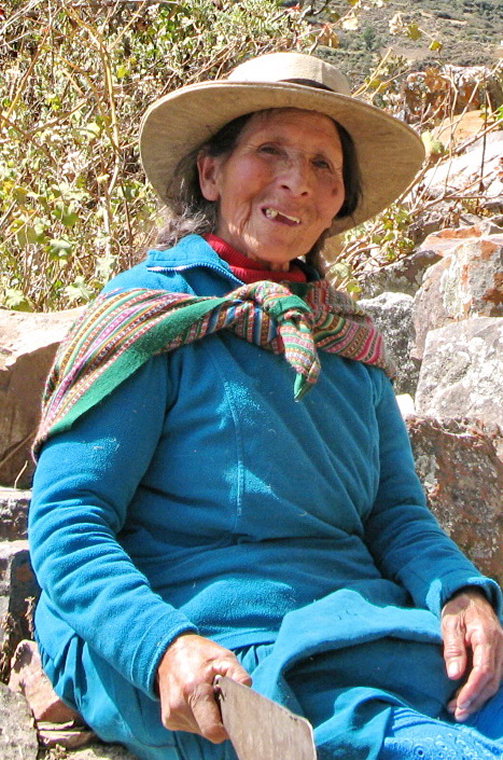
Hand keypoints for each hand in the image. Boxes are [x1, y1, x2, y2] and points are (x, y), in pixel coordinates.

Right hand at [157, 633, 251, 742]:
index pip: (213, 730)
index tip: (234, 715)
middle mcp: (179, 707)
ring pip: (201, 731)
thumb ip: (237, 673)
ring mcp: (171, 716)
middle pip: (209, 732)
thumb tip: (248, 689)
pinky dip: (199, 717)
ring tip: (207, 696)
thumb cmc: (200, 654)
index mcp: (193, 690)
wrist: (168, 652)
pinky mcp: (168, 720)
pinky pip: (192, 727)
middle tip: (220, 698)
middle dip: (219, 719)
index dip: (227, 727)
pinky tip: (197, 700)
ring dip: (208, 718)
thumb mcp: (222, 656)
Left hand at [442, 587, 502, 721]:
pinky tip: (470, 699)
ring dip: (478, 699)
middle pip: (492, 681)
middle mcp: (500, 646)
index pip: (484, 671)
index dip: (472, 690)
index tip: (459, 704)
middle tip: (457, 713)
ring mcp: (502, 651)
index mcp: (487, 637)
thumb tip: (454, 675)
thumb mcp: (449, 623)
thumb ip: (453, 648)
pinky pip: (494, 677)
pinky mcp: (499, 655)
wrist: (471, 595)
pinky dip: (482, 690)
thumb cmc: (458, 608)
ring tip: (460, 710)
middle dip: (475, 700)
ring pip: (495, 682)